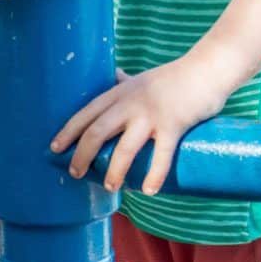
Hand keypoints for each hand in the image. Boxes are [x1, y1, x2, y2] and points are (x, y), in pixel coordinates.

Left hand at [51, 60, 231, 195]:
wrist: (206, 70)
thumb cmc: (174, 77)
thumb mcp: (143, 78)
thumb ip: (127, 81)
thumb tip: (115, 75)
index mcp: (119, 92)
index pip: (86, 113)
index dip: (68, 131)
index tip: (53, 149)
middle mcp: (130, 103)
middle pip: (97, 131)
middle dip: (82, 154)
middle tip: (74, 173)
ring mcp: (151, 114)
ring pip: (125, 147)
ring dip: (114, 171)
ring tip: (109, 187)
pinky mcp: (174, 125)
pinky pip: (161, 154)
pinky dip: (154, 175)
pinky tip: (148, 191)